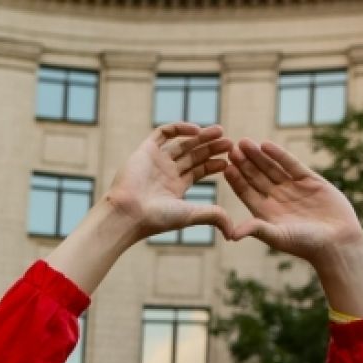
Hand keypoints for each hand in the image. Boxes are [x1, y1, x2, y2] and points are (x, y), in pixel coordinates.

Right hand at [102, 123, 233, 240]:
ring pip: (182, 143)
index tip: (230, 159)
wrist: (129, 213)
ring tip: (220, 131)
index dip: (215, 164)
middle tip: (230, 142)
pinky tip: (196, 130)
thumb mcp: (192, 215)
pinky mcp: (145, 150)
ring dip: (201, 136)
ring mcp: (156, 161)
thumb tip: (233, 233)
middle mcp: (166, 173)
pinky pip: (163, 133)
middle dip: (212, 148)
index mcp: (175, 188)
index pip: (199, 170)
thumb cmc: (157, 218)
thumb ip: (214, 216)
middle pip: (193, 155)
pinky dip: (179, 128)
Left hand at [220, 139, 362, 265]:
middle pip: (256, 177)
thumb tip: (231, 235)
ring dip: (257, 156)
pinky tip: (266, 145)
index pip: (246, 192)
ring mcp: (293, 188)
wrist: (338, 241)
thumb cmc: (306, 245)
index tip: (225, 166)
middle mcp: (277, 199)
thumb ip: (256, 229)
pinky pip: (291, 164)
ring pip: (271, 168)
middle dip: (244, 163)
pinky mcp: (310, 180)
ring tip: (244, 143)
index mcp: (265, 213)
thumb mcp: (277, 236)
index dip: (236, 179)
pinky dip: (279, 155)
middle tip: (230, 148)